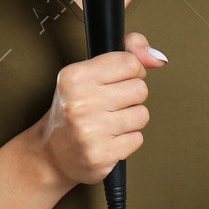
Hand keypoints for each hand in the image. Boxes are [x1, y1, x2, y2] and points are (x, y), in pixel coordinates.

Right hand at [34, 32, 167, 187]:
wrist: (51, 155)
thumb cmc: (73, 111)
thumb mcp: (88, 74)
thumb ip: (126, 54)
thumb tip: (157, 57)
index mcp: (75, 77)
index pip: (129, 62)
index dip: (132, 71)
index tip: (120, 80)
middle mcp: (80, 102)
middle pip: (140, 89)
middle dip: (131, 97)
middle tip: (110, 105)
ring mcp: (90, 130)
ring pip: (142, 115)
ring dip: (131, 120)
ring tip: (109, 123)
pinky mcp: (101, 154)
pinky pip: (137, 139)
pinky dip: (127, 141)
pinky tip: (108, 139)